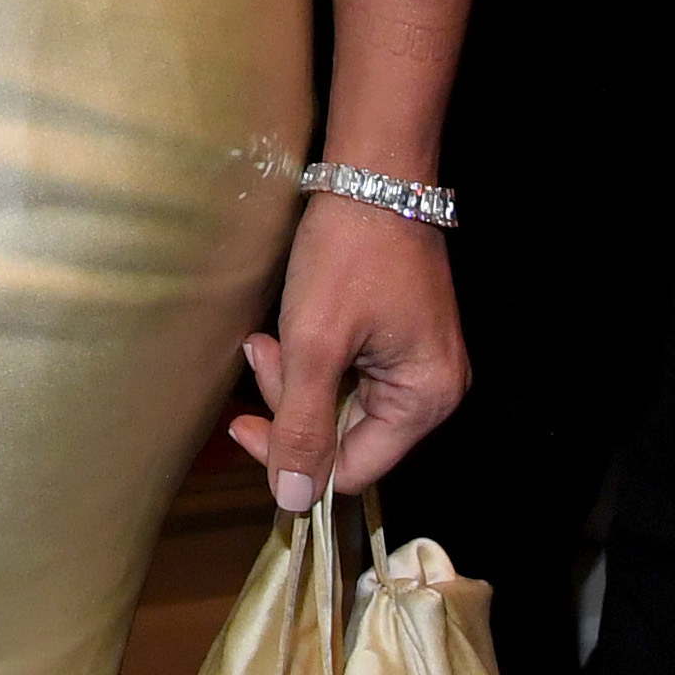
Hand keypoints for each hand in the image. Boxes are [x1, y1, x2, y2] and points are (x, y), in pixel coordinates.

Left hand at [232, 194, 467, 505]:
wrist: (371, 171)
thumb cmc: (348, 253)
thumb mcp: (315, 342)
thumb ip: (302, 424)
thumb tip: (293, 502)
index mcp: (426, 400)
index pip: (352, 469)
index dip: (292, 457)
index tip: (242, 422)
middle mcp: (433, 389)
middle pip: (346, 435)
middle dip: (291, 401)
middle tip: (260, 352)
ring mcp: (418, 361)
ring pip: (342, 400)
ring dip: (297, 375)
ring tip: (268, 335)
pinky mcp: (399, 335)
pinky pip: (350, 370)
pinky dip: (314, 356)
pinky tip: (289, 327)